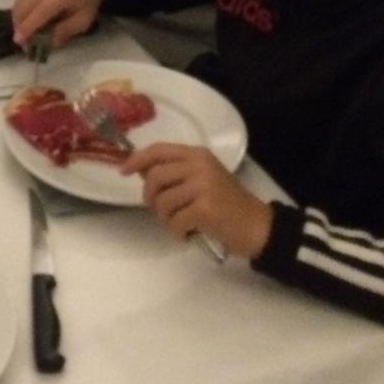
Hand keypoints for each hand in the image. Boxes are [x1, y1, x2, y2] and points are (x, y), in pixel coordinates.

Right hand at [11, 0, 107, 49]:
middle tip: (24, 41)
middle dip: (20, 27)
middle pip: (23, 8)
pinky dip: (20, 8)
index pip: (38, 14)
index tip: (19, 42)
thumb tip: (49, 43)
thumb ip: (66, 31)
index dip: (27, 28)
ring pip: (18, 2)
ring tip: (25, 31)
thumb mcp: (84, 20)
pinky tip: (27, 16)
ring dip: (18, 19)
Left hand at [121, 143, 273, 258]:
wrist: (258, 226)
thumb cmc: (229, 205)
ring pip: (162, 201)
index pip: (159, 150)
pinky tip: (189, 233)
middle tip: (161, 211)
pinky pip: (174, 221)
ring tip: (180, 223)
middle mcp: (200, 165)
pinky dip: (177, 232)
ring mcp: (203, 186)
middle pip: (154, 176)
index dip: (138, 159)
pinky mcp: (204, 208)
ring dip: (165, 218)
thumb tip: (142, 171)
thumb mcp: (204, 179)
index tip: (124, 171)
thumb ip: (177, 172)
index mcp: (198, 155)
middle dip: (150, 197)